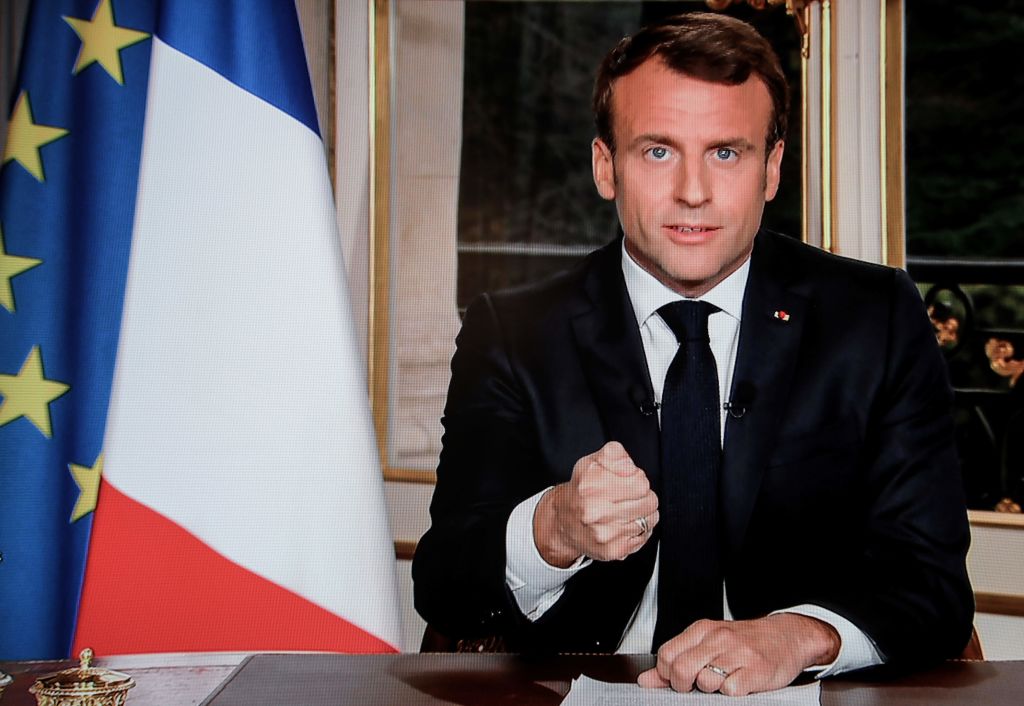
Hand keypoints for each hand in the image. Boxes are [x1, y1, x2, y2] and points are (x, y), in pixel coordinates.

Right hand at [534, 441, 657, 566]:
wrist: (564, 522)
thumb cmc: (581, 491)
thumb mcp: (593, 462)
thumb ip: (615, 455)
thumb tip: (630, 467)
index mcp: (591, 486)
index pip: (640, 482)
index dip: (637, 479)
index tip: (628, 480)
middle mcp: (596, 512)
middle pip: (649, 501)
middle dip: (643, 496)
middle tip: (627, 496)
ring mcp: (605, 534)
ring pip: (649, 519)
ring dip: (642, 513)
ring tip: (625, 510)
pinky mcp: (613, 550)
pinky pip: (644, 537)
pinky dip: (638, 530)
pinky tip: (624, 525)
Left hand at [637, 614, 840, 695]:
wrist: (788, 636)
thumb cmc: (747, 642)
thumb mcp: (709, 643)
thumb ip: (678, 658)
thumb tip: (646, 680)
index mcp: (702, 630)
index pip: (666, 655)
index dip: (667, 674)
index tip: (678, 680)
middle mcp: (718, 638)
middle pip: (681, 670)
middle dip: (684, 686)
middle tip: (697, 686)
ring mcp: (738, 653)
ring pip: (705, 681)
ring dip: (710, 690)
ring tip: (722, 682)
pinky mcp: (756, 670)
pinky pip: (731, 691)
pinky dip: (731, 694)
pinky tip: (739, 684)